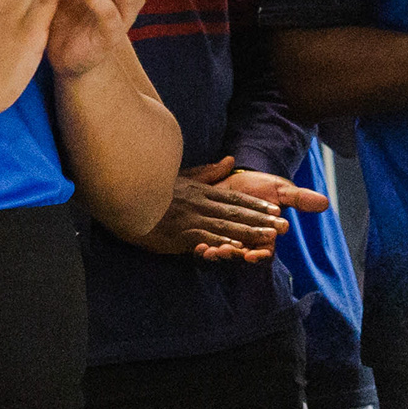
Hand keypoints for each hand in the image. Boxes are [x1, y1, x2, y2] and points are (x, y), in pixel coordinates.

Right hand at [142, 160, 289, 261]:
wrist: (124, 197)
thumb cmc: (152, 189)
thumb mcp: (182, 176)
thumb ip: (208, 172)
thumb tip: (230, 161)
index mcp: (201, 191)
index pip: (234, 198)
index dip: (256, 204)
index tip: (276, 209)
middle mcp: (199, 203)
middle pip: (236, 212)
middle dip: (261, 220)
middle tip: (283, 226)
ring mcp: (189, 218)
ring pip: (225, 225)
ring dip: (248, 232)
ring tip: (269, 237)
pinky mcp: (177, 233)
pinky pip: (203, 238)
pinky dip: (220, 242)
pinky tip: (235, 247)